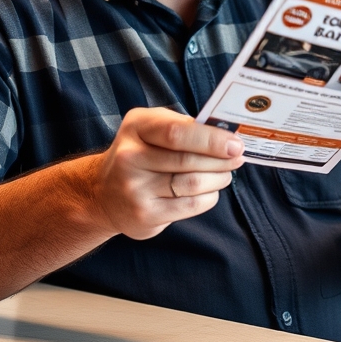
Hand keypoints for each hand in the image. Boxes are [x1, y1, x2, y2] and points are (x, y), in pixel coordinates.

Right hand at [81, 108, 244, 240]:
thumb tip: (226, 134)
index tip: (236, 144)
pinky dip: (208, 197)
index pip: (177, 133)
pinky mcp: (144, 215)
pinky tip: (209, 191)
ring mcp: (135, 189)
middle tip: (238, 158)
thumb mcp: (151, 127)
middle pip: (188, 161)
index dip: (211, 139)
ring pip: (193, 184)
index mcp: (136, 127)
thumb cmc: (140, 153)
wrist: (102, 193)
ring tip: (225, 174)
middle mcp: (130, 157)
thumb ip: (184, 126)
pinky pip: (190, 205)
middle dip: (221, 160)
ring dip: (218, 178)